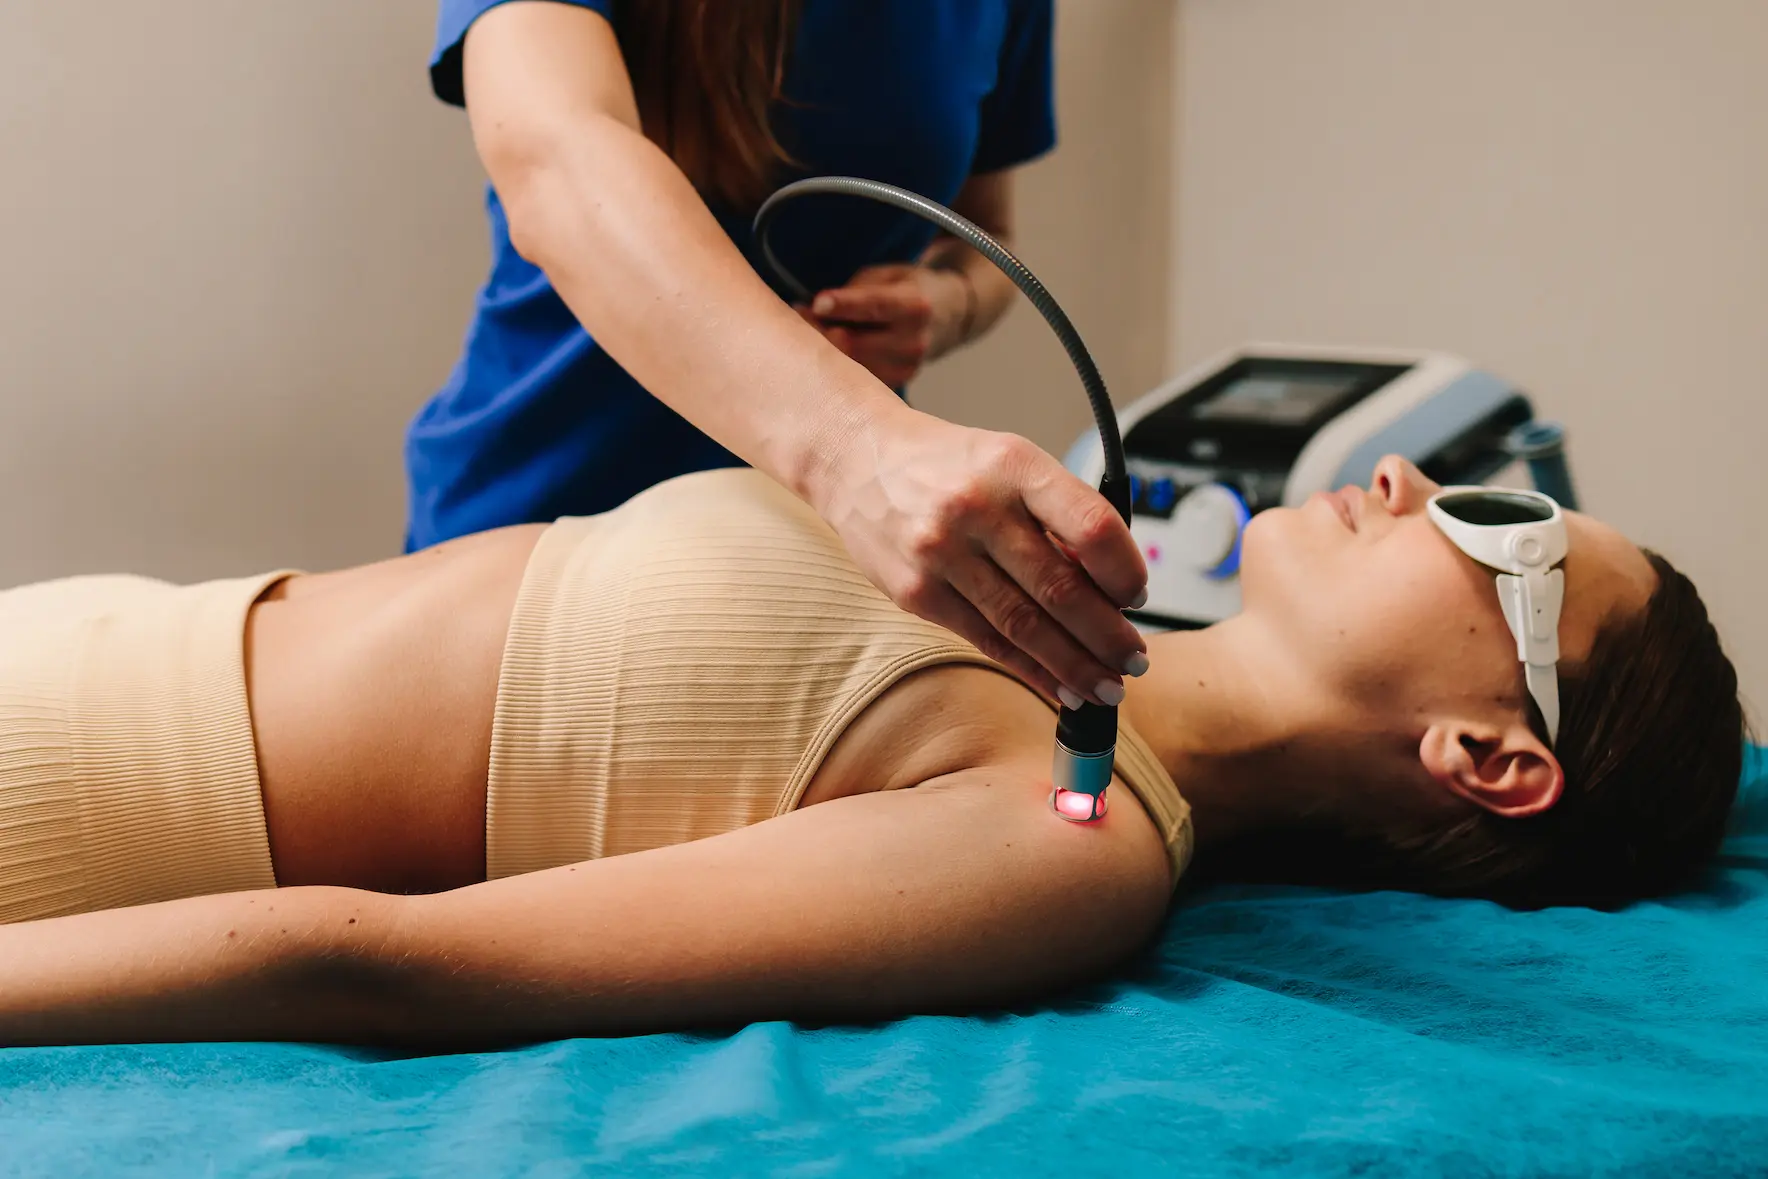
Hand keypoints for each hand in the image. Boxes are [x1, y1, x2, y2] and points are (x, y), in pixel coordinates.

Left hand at [797, 264, 968, 387]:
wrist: (946, 317)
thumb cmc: (909, 290)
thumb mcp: (888, 275)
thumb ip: (856, 290)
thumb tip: (815, 311)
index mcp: (915, 306)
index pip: (874, 307)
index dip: (842, 305)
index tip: (816, 303)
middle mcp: (913, 341)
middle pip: (853, 344)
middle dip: (818, 330)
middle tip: (796, 316)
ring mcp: (906, 368)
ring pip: (849, 367)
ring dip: (821, 351)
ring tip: (805, 333)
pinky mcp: (897, 384)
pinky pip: (855, 379)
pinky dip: (834, 365)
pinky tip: (822, 351)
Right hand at [811, 407, 1149, 705]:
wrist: (858, 461)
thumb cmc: (948, 466)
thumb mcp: (1009, 462)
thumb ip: (1057, 515)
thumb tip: (1109, 587)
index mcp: (1014, 465)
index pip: (1092, 526)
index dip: (1126, 571)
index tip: (1138, 596)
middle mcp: (977, 508)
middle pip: (1061, 588)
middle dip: (1108, 636)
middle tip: (1134, 659)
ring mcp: (942, 554)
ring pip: (1025, 625)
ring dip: (1075, 665)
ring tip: (1105, 685)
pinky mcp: (917, 593)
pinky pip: (987, 641)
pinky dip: (1030, 670)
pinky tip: (1057, 685)